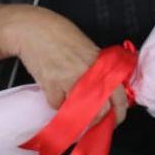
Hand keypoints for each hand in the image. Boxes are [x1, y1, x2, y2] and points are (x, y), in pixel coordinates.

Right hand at [9, 8, 127, 125]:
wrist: (35, 30)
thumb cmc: (63, 38)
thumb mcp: (90, 51)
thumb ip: (98, 71)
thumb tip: (106, 92)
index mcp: (101, 65)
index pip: (119, 95)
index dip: (119, 113)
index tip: (116, 120)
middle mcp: (90, 74)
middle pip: (100, 110)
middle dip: (97, 121)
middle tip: (92, 123)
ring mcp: (70, 80)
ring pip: (78, 112)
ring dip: (75, 115)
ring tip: (71, 110)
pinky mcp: (51, 85)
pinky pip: (57, 105)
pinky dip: (56, 104)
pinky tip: (55, 93)